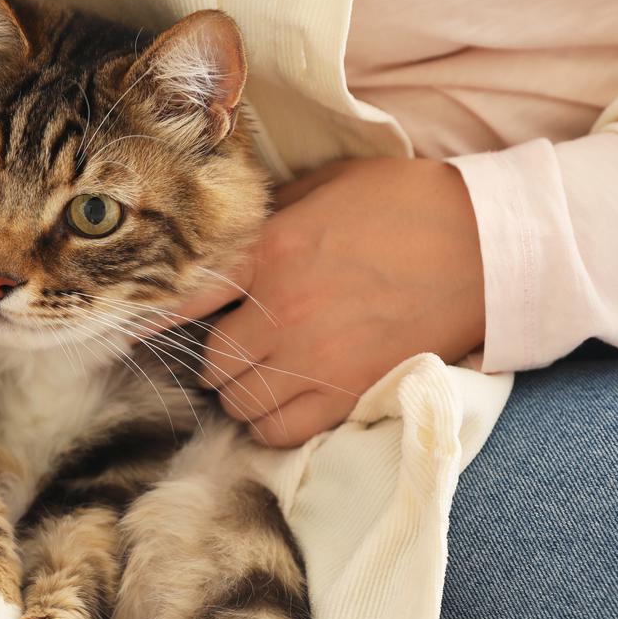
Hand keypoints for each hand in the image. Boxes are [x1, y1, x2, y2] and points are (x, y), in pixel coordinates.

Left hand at [175, 157, 485, 447]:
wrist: (488, 245)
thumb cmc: (407, 205)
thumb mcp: (327, 188)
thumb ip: (269, 218)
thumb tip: (223, 239)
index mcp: (271, 251)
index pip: (186, 297)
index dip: (153, 319)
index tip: (129, 333)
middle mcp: (283, 309)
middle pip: (210, 362)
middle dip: (218, 356)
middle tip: (241, 345)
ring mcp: (314, 357)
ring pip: (238, 402)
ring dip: (243, 393)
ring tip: (268, 374)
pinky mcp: (348, 392)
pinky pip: (279, 430)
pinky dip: (273, 423)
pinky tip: (289, 400)